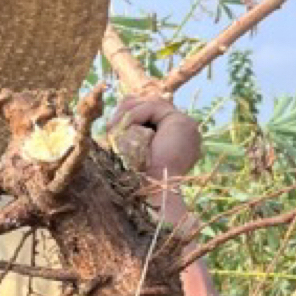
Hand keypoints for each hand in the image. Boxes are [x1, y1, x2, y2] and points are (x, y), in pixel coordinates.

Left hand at [110, 94, 202, 227]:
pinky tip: (124, 128)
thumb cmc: (135, 181)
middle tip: (109, 126)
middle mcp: (182, 131)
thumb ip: (128, 136)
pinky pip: (154, 107)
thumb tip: (114, 121)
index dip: (129, 114)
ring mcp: (185, 125)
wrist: (150, 193)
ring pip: (151, 103)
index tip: (110, 126)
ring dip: (128, 114)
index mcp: (172, 139)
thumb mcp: (128, 152)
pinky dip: (135, 115)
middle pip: (151, 103)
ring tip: (113, 128)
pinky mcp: (182, 122)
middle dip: (127, 109)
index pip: (150, 113)